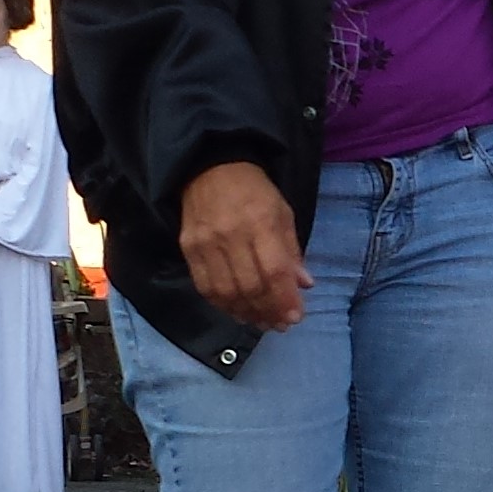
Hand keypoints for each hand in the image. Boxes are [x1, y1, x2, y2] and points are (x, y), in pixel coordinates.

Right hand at [179, 160, 307, 332]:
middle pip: (250, 287)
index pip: (273, 271)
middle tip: (279, 324)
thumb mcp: (282, 213)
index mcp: (260, 222)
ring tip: (261, 321)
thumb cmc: (254, 191)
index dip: (284, 299)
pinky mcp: (188, 249)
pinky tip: (237, 310)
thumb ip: (291, 251)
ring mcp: (206, 243)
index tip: (294, 317)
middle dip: (268, 311)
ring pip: (227, 292)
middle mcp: (231, 235)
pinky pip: (205, 287)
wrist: (209, 167)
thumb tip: (304, 285)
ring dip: (246, 313)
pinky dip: (222, 305)